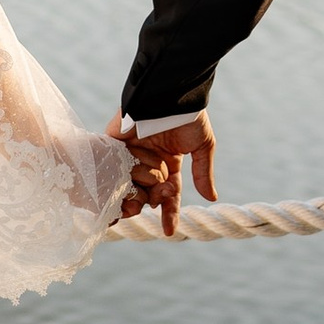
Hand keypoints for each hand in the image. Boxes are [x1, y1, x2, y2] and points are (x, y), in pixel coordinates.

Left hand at [108, 110, 215, 235]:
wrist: (167, 91)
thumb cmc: (187, 115)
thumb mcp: (202, 145)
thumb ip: (203, 172)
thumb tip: (212, 197)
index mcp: (169, 162)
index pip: (169, 195)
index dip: (170, 214)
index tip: (170, 231)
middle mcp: (149, 162)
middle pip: (147, 195)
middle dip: (151, 204)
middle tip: (155, 204)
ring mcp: (130, 155)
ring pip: (129, 187)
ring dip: (133, 199)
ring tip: (135, 207)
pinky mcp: (112, 146)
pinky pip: (111, 171)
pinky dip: (114, 185)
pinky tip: (116, 197)